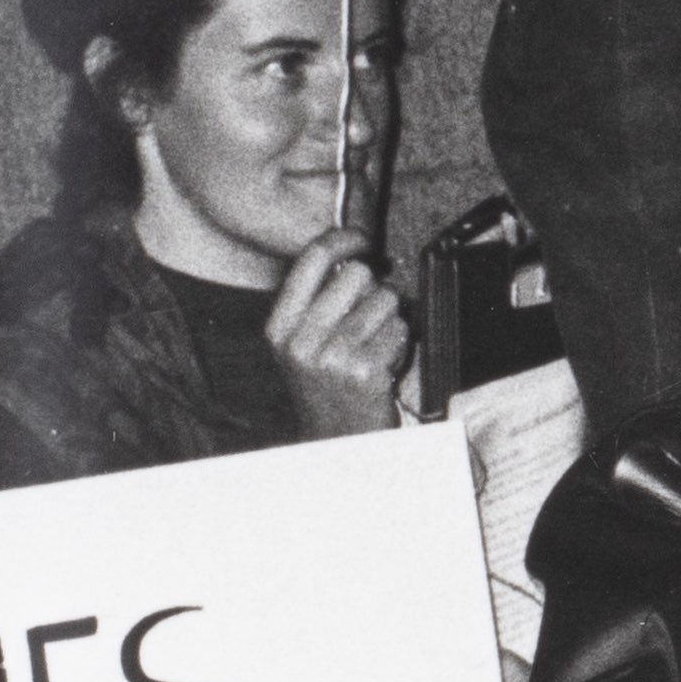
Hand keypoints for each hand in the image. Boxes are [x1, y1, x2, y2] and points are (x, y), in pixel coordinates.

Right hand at [268, 234, 416, 438]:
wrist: (336, 442)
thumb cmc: (325, 386)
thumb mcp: (302, 343)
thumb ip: (317, 300)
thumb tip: (353, 253)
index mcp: (279, 328)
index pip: (312, 259)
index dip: (343, 240)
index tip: (361, 241)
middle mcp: (301, 341)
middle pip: (357, 275)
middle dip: (373, 288)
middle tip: (369, 316)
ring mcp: (333, 356)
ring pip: (385, 300)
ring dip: (390, 318)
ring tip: (374, 345)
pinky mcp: (366, 370)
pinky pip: (401, 328)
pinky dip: (401, 341)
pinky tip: (384, 362)